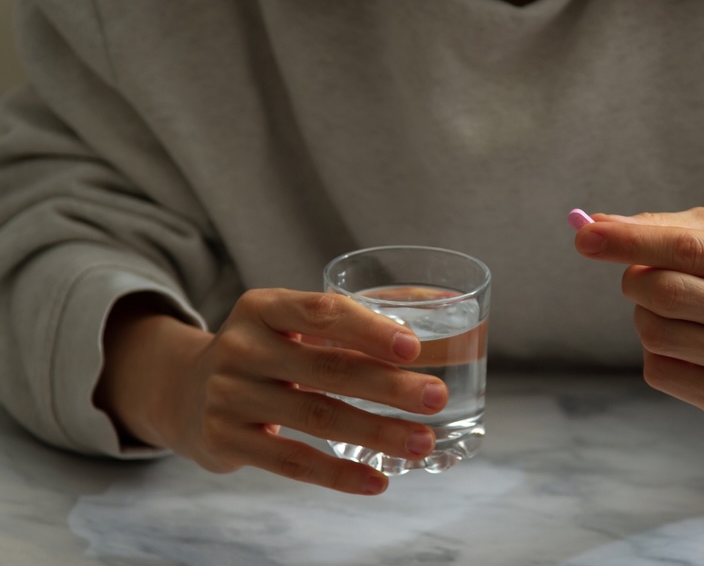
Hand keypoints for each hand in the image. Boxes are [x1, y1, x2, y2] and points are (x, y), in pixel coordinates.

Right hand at [96, 289, 448, 494]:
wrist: (183, 390)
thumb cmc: (263, 353)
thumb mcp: (285, 327)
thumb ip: (339, 331)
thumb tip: (419, 337)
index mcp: (263, 307)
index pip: (321, 312)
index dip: (369, 329)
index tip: (415, 347)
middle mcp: (241, 347)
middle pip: (326, 368)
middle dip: (387, 386)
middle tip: (435, 397)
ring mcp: (229, 395)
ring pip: (315, 418)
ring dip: (376, 432)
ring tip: (422, 442)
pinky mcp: (224, 440)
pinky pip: (291, 461)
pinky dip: (338, 473)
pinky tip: (376, 480)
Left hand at [574, 208, 703, 423]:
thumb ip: (658, 227)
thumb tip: (594, 225)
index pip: (687, 248)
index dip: (630, 242)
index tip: (584, 236)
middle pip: (665, 293)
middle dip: (634, 280)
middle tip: (638, 277)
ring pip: (654, 333)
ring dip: (643, 316)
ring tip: (673, 312)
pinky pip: (657, 371)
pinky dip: (656, 353)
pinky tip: (687, 345)